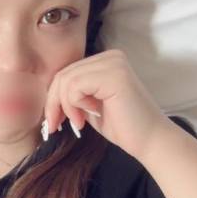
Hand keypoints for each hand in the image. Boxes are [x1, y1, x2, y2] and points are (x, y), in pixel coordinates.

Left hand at [43, 49, 169, 160]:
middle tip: (55, 126)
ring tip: (78, 124)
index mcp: (105, 61)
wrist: (148, 141)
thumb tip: (47, 96)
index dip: (54, 98)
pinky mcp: (113, 75)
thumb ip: (73, 94)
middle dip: (53, 103)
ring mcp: (113, 63)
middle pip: (63, 74)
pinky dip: (74, 105)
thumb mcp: (89, 106)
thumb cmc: (121, 126)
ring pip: (66, 80)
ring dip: (65, 107)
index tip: (54, 121)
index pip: (66, 73)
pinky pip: (75, 86)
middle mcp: (110, 56)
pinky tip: (86, 118)